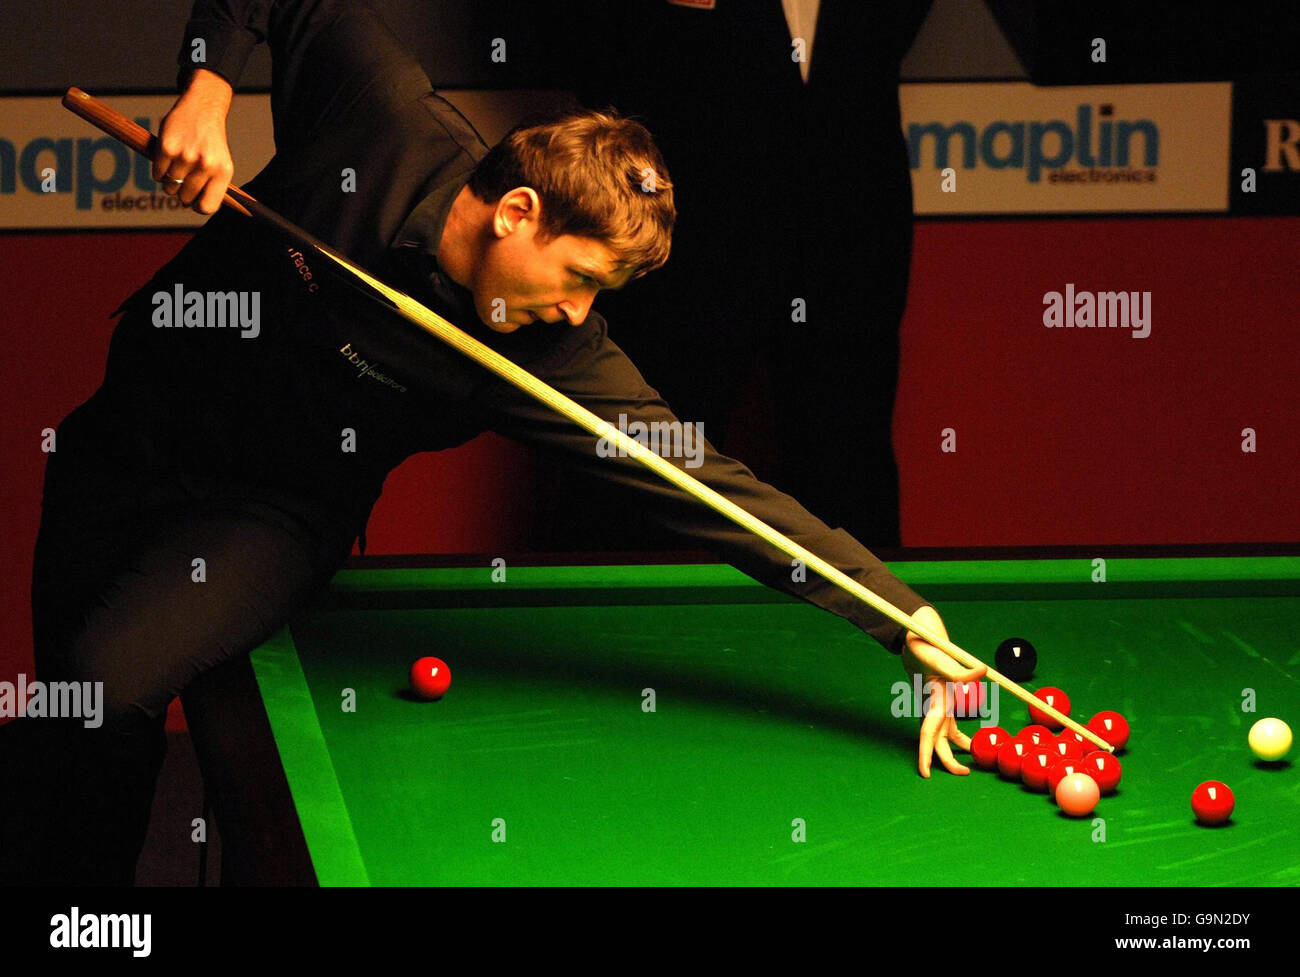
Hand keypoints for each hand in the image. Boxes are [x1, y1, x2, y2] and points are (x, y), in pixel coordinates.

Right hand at [154, 68, 234, 213]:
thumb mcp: (221, 163)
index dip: (197, 206)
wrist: (202, 108)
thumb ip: (214, 186)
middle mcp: (206, 165)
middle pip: (185, 198)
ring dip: (169, 181)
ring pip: (169, 187)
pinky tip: (166, 159)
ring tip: (176, 167)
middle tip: (183, 179)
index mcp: (223, 172)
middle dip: (181, 192)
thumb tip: (200, 208)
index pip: (207, 207)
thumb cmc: (210, 141)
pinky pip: (157, 174)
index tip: (194, 200)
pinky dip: (158, 170)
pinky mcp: (167, 148)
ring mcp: (186, 156)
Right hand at [899, 605, 985, 777]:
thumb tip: (983, 671)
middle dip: (947, 762)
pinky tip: (971, 746)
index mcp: (931, 703)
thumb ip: (962, 669)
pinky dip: (960, 740)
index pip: (926, 735)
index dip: (924, 755)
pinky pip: (951, 729)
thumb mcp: (942, 658)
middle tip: (966, 773)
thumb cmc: (927, 651)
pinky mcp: (943, 707)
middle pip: (937, 743)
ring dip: (954, 754)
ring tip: (970, 767)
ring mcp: (937, 710)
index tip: (925, 773)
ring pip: (944, 739)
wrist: (918, 645)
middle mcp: (933, 709)